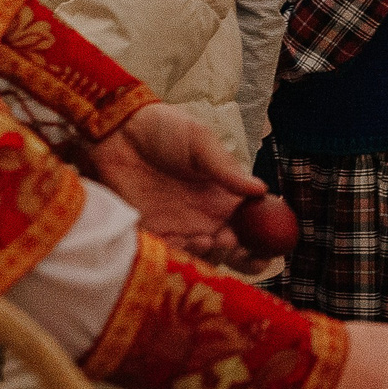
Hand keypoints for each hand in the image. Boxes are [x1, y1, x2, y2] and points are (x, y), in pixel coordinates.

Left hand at [87, 104, 264, 264]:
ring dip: (210, 256)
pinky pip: (171, 256)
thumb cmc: (163, 130)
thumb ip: (226, 169)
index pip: (253, 227)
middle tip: (235, 247)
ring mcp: (181, 228)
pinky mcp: (153, 234)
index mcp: (225, 196)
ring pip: (204, 259)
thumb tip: (261, 190)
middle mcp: (207, 218)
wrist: (118, 131)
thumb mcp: (200, 141)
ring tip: (205, 239)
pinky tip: (182, 242)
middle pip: (234, 252)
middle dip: (241, 259)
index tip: (269, 247)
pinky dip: (181, 257)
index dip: (265, 242)